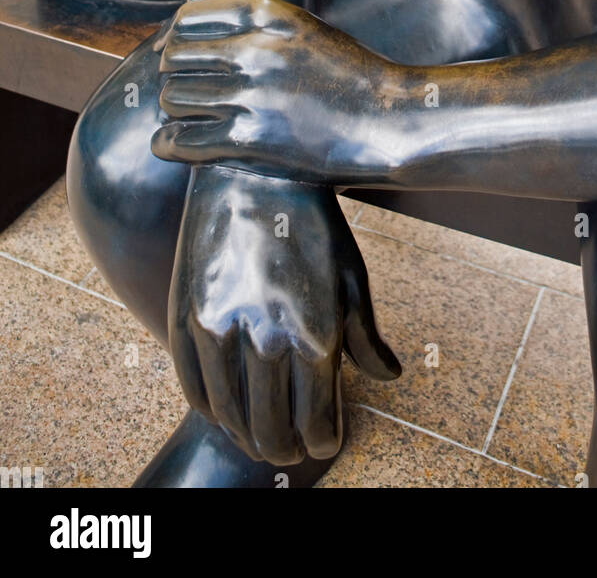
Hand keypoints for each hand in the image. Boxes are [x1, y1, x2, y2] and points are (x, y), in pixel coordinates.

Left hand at [153, 0, 391, 181]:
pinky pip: (181, 140)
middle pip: (175, 57)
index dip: (175, 39)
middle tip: (185, 90)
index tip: (174, 55)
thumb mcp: (307, 30)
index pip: (188, 19)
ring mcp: (249, 94)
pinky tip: (171, 144)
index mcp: (266, 16)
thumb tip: (204, 36)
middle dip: (175, 74)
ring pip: (174, 97)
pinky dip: (168, 143)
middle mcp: (252, 49)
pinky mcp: (249, 139)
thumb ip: (259, 28)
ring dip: (176, 110)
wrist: (391, 120)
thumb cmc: (352, 76)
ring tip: (189, 117)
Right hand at [169, 166, 399, 464]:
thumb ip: (366, 336)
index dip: (323, 441)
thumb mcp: (352, 276)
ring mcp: (220, 329)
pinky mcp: (185, 315)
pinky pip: (193, 386)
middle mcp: (266, 339)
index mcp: (316, 334)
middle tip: (291, 447)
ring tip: (259, 434)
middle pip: (271, 431)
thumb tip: (389, 376)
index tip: (323, 440)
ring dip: (246, 434)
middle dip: (285, 448)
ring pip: (230, 416)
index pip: (318, 424)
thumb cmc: (313, 225)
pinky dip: (210, 408)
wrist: (257, 170)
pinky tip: (226, 408)